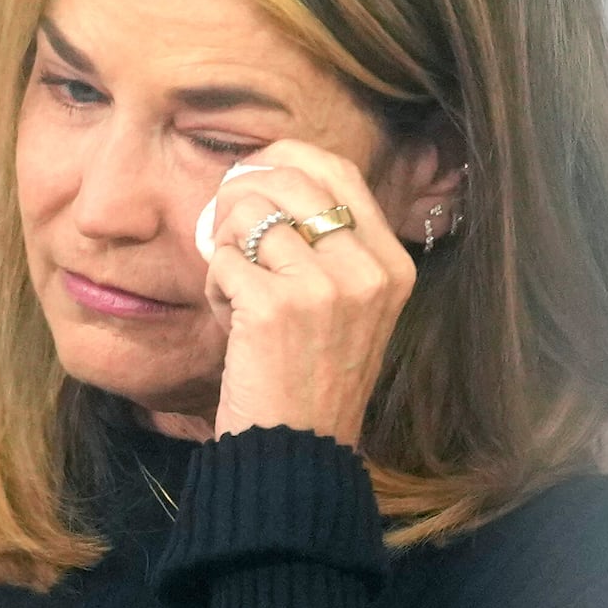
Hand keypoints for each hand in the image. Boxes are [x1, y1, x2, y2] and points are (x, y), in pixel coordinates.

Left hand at [193, 140, 413, 446]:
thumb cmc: (312, 379)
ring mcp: (324, 286)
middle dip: (242, 195)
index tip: (254, 172)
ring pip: (249, 214)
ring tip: (236, 290)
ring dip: (227, 246)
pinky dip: (214, 285)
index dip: (286, 157)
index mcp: (392, 264)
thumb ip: (332, 247)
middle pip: (290, 180)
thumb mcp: (352, 308)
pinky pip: (223, 258)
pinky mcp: (275, 305)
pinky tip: (230, 321)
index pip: (339, 171)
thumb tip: (273, 178)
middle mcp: (367, 270)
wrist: (297, 450)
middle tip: (226, 227)